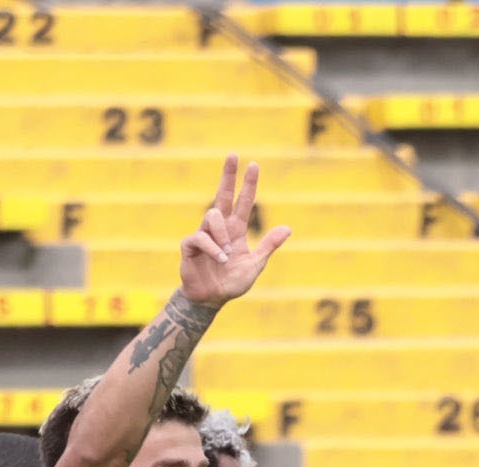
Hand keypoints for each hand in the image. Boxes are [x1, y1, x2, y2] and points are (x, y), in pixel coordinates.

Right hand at [180, 154, 290, 308]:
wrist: (211, 300)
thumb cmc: (231, 283)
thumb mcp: (255, 265)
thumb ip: (269, 246)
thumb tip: (287, 228)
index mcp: (236, 230)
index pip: (243, 201)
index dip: (248, 184)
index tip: (253, 164)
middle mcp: (220, 228)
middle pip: (223, 195)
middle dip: (228, 175)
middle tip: (233, 154)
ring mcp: (204, 235)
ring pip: (212, 215)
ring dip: (222, 234)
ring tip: (228, 253)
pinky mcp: (190, 246)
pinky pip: (199, 238)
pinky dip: (212, 247)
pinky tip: (220, 258)